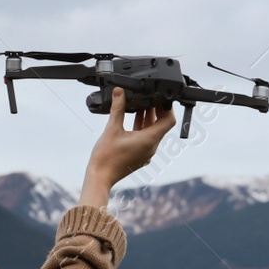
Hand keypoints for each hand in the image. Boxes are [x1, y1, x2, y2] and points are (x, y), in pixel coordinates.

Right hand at [80, 87, 175, 207]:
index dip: (167, 108)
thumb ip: (118, 108)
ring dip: (148, 117)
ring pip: (152, 131)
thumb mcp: (112, 129)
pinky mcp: (140, 155)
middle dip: (156, 109)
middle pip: (161, 125)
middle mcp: (151, 147)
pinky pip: (146, 138)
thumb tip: (119, 92)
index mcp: (149, 140)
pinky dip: (142, 126)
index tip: (159, 98)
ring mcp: (146, 152)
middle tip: (148, 96)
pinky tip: (133, 117)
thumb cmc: (106, 158)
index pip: (168, 121)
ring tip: (140, 103)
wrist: (100, 177)